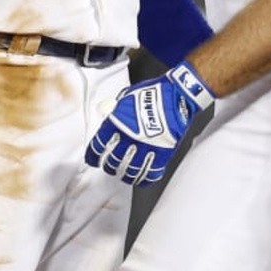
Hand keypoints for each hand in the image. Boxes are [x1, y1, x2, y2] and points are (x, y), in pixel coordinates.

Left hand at [86, 62, 213, 184]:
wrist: (177, 93)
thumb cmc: (154, 92)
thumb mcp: (127, 97)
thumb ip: (118, 111)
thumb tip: (112, 116)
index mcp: (116, 123)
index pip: (98, 147)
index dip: (93, 156)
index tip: (93, 160)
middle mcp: (129, 137)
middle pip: (113, 161)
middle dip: (110, 166)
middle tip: (111, 167)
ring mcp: (145, 146)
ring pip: (130, 170)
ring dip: (126, 175)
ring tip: (125, 176)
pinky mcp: (162, 152)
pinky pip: (152, 171)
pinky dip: (146, 178)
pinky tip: (143, 178)